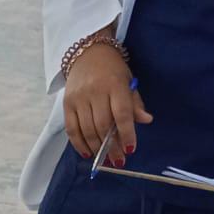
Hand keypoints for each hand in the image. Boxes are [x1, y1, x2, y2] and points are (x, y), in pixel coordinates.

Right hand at [63, 39, 151, 161]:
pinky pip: (71, 128)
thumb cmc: (112, 69)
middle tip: (118, 160)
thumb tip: (146, 120)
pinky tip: (87, 153)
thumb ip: (135, 103)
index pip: (121, 113)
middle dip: (111, 147)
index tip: (130, 149)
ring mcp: (79, 98)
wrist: (87, 53)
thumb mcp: (128, 81)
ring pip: (87, 129)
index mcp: (114, 85)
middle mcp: (95, 92)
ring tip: (105, 161)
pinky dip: (79, 143)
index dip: (126, 133)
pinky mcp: (66, 104)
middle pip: (103, 125)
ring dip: (96, 148)